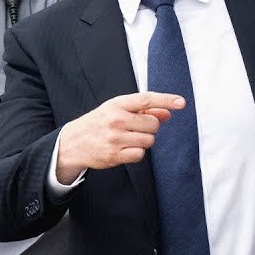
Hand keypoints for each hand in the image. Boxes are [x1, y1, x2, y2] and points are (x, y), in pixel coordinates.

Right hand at [55, 92, 185, 183]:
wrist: (73, 142)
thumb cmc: (99, 123)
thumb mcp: (117, 111)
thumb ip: (143, 111)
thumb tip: (167, 114)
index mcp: (117, 104)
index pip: (147, 99)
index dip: (166, 100)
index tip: (181, 102)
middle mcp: (116, 119)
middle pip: (153, 124)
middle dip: (149, 127)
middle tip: (135, 128)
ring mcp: (115, 138)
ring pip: (149, 140)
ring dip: (144, 141)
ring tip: (128, 138)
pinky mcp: (115, 155)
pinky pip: (140, 154)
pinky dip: (137, 153)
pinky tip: (125, 149)